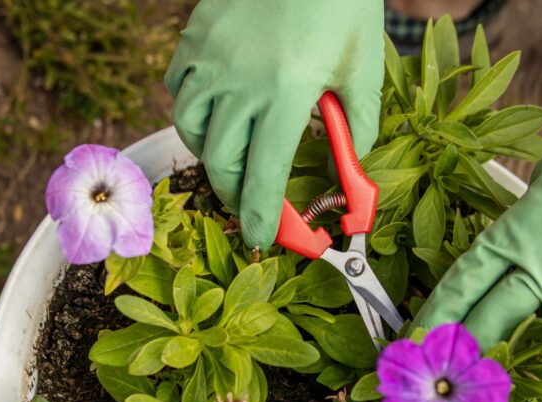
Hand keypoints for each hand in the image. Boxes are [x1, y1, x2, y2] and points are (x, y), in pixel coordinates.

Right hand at [166, 0, 384, 248]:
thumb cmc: (343, 4)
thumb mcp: (362, 68)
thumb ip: (355, 128)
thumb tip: (344, 171)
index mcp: (285, 93)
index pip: (263, 176)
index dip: (259, 216)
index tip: (260, 237)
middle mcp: (239, 81)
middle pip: (221, 163)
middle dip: (234, 194)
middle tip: (250, 202)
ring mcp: (210, 57)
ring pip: (190, 129)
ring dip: (211, 155)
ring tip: (235, 158)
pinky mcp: (196, 36)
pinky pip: (178, 88)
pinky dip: (193, 111)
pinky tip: (217, 110)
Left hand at [414, 37, 541, 350]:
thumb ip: (520, 225)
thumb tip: (504, 258)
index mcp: (518, 234)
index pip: (461, 287)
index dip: (434, 318)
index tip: (415, 341)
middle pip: (487, 326)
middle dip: (461, 350)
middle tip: (441, 368)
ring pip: (534, 346)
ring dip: (511, 357)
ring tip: (491, 370)